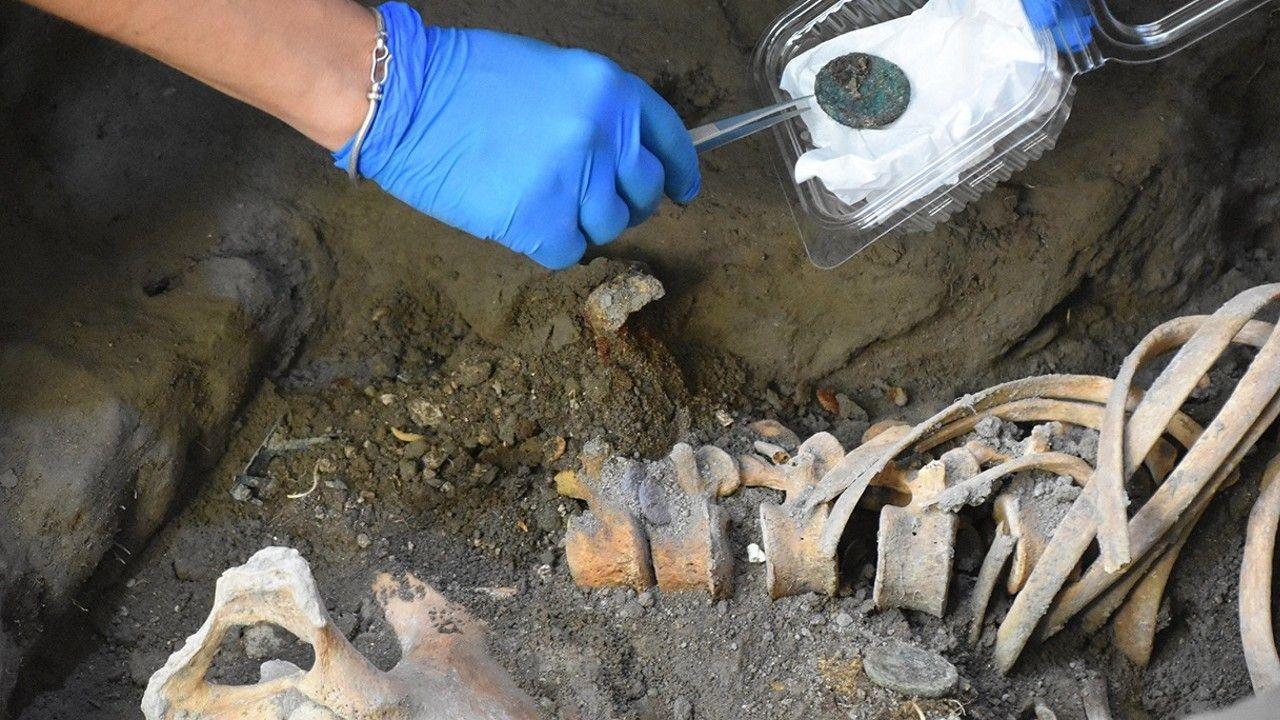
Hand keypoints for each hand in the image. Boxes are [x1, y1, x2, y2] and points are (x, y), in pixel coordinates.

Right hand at [334, 2, 701, 268]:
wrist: (404, 98)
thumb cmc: (466, 79)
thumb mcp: (551, 73)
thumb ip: (595, 111)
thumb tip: (623, 152)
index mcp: (609, 90)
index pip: (669, 139)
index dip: (680, 170)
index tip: (682, 190)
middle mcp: (602, 135)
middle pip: (644, 193)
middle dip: (627, 202)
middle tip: (593, 199)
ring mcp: (573, 180)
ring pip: (608, 227)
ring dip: (583, 223)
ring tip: (544, 201)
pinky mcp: (539, 221)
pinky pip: (568, 251)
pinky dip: (549, 244)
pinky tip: (521, 217)